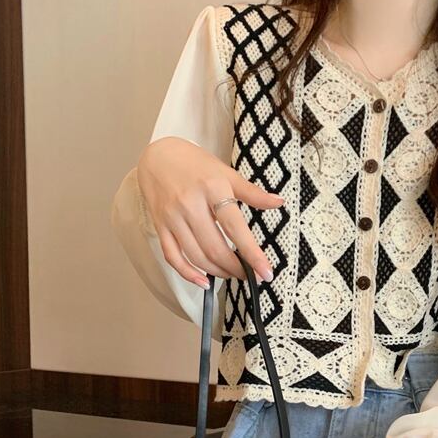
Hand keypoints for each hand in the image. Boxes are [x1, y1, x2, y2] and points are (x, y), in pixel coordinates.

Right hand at [137, 136, 283, 287]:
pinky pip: (173, 257)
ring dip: (218, 272)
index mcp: (212, 189)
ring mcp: (173, 217)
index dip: (252, 254)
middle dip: (236, 268)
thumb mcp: (226, 173)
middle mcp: (191, 204)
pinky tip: (204, 281)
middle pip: (216, 248)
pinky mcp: (160, 226)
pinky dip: (188, 274)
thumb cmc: (196, 164)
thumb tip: (279, 202)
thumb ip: (252, 192)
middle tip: (250, 275)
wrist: (158, 155)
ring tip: (232, 274)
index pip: (236, 227)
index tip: (266, 272)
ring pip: (197, 256)